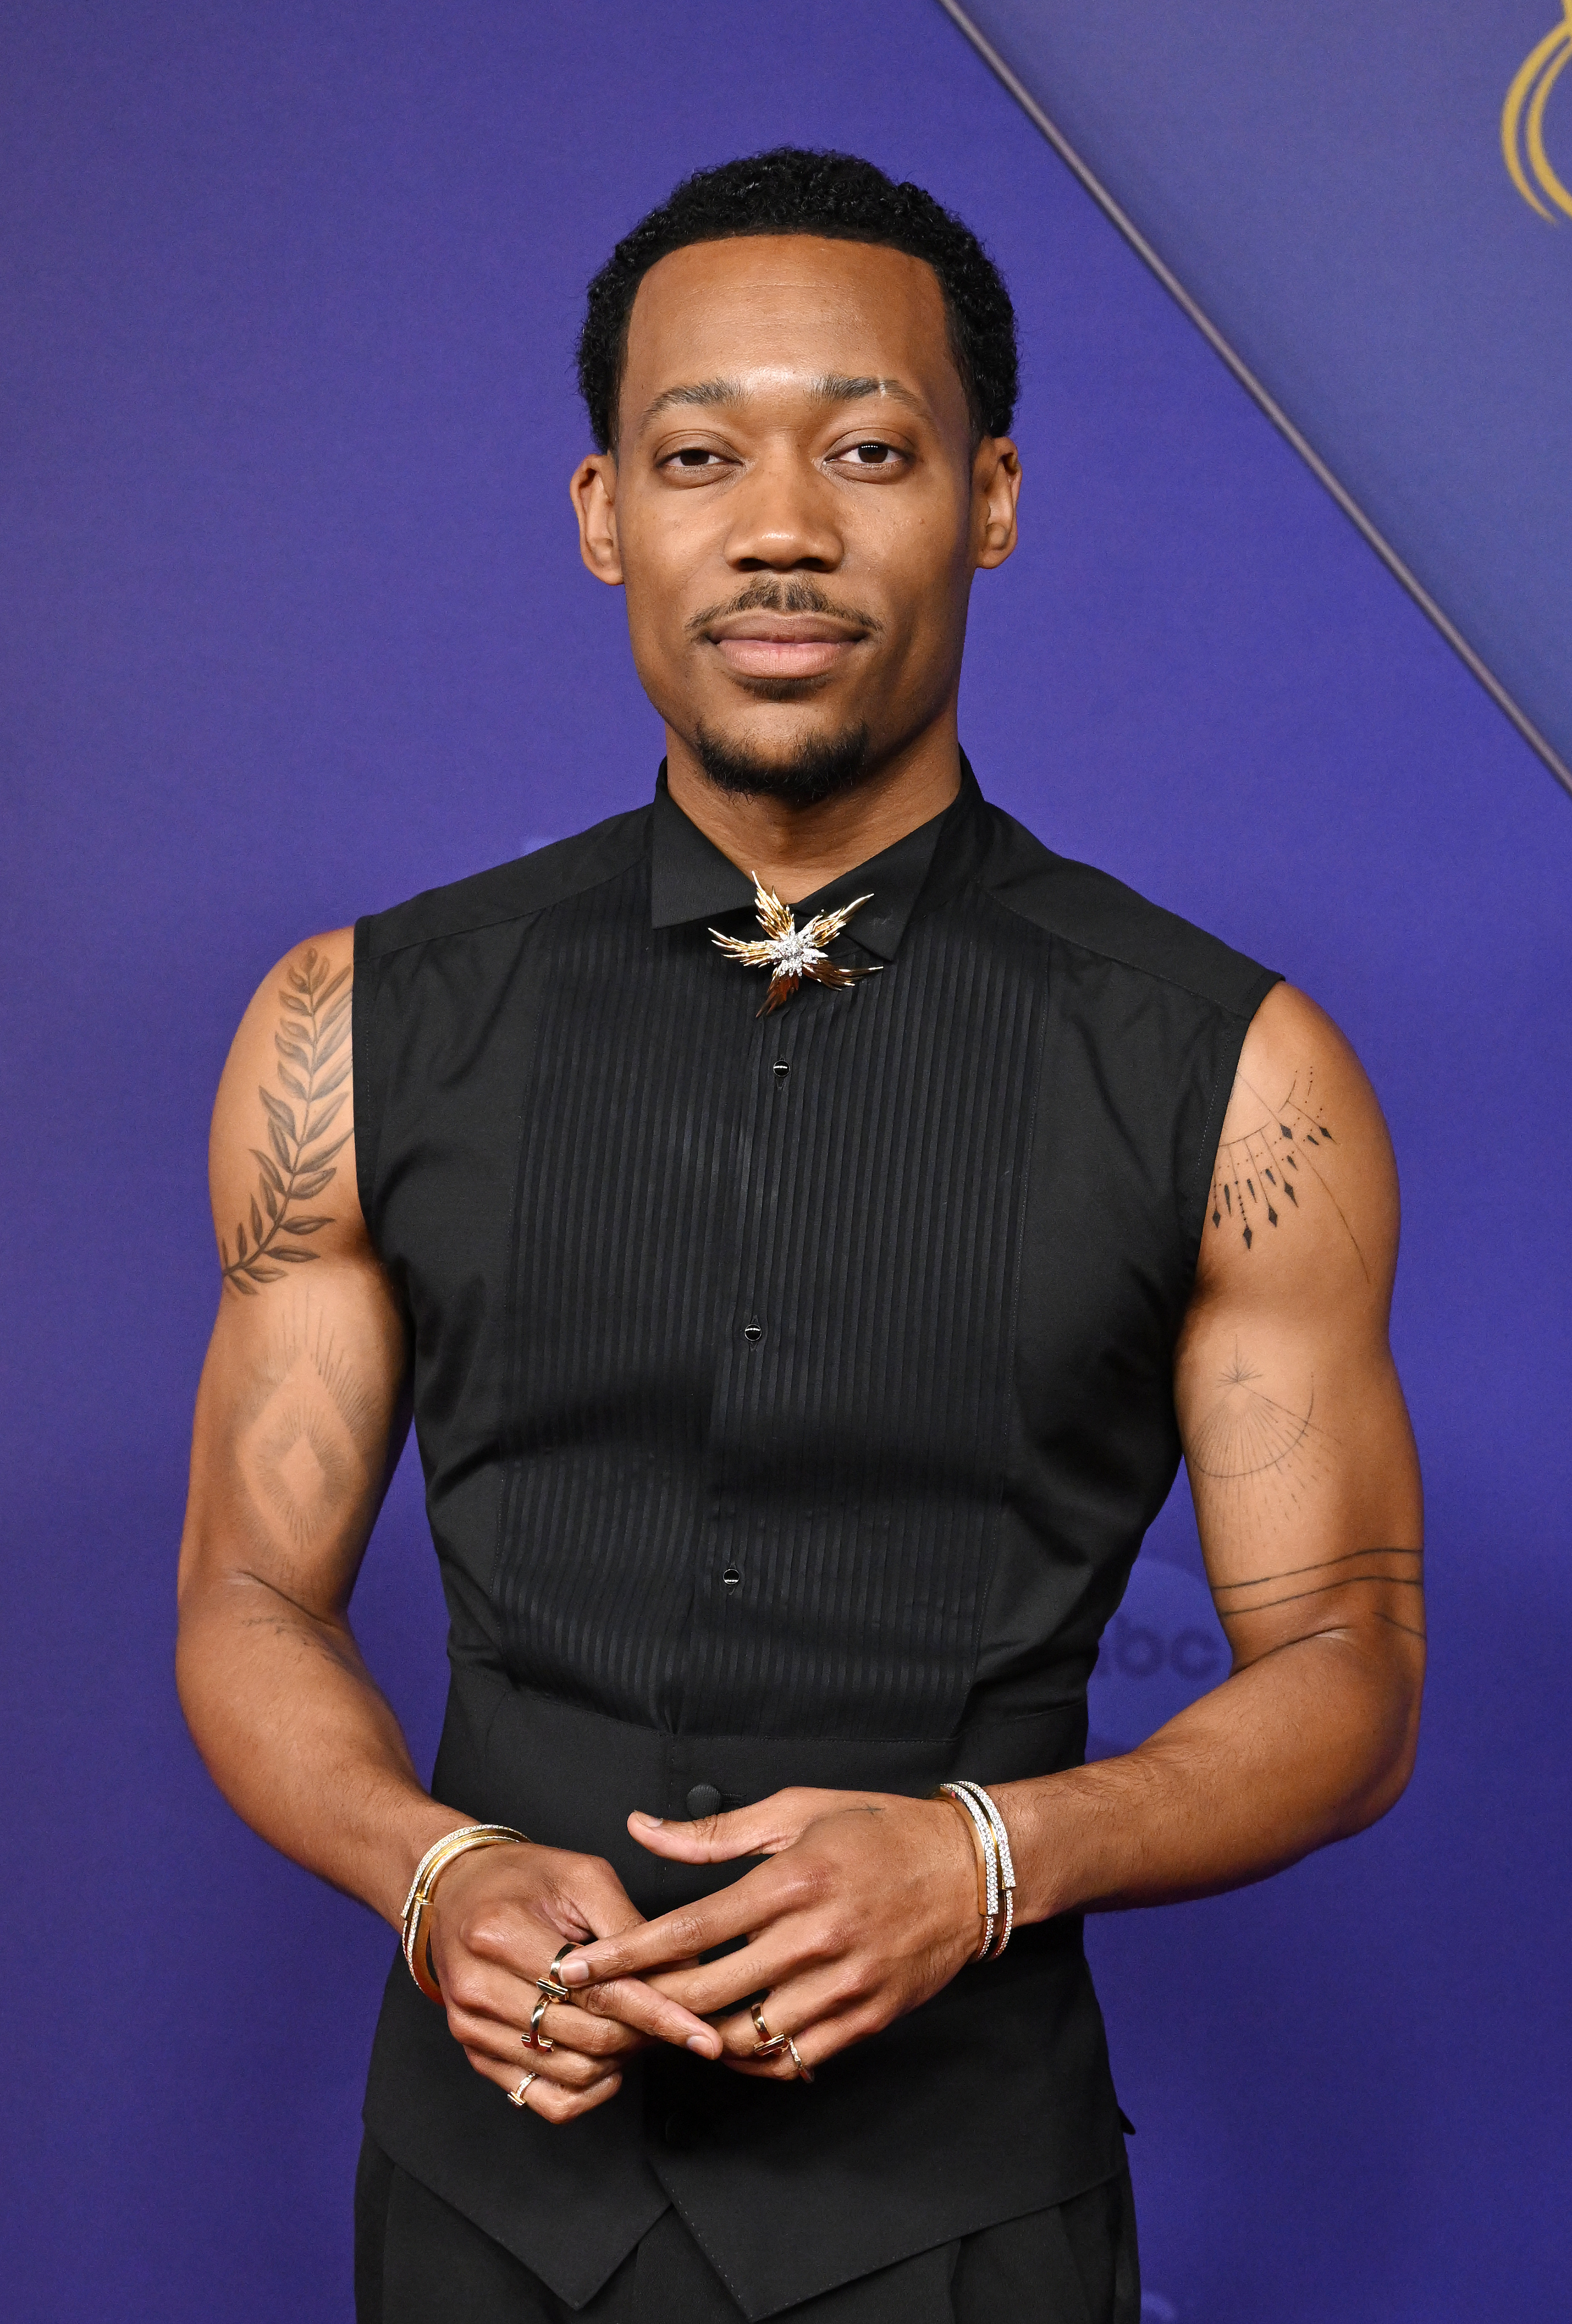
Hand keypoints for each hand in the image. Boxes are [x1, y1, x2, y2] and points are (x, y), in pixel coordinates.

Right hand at [425, 1840, 722, 2121]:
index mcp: (502, 1933)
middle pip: (588, 2038)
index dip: (659, 2015)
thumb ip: (629, 1925)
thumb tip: (685, 1971)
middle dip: (644, 2035)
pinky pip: (541, 2100)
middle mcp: (480, 1988)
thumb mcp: (582, 1876)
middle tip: (675, 2018)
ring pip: (571, 2073)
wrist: (457, 1889)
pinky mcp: (475, 2053)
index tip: (704, 2035)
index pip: (598, 1992)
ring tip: (638, 2028)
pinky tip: (607, 2065)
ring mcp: (472, 2028)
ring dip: (620, 2061)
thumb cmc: (523, 1877)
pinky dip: (586, 2092)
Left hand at [559, 1788, 981, 2081]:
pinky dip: (752, 2060)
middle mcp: (813, 1937)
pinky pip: (793, 2058)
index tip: (577, 1969)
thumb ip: (715, 1831)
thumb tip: (643, 1828)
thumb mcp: (797, 1810)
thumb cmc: (879, 1829)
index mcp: (791, 1880)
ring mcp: (842, 1984)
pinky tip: (728, 2044)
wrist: (969, 1869)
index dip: (625, 1954)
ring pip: (745, 2037)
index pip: (688, 1929)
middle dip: (643, 2005)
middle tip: (601, 2009)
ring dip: (694, 2038)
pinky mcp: (867, 2017)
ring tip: (662, 2027)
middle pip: (706, 1992)